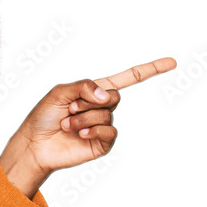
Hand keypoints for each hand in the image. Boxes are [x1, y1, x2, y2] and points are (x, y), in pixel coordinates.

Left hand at [0, 56, 176, 192]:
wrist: (34, 144)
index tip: (172, 62)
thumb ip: (83, 86)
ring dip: (83, 118)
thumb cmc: (43, 116)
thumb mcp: (59, 92)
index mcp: (93, 92)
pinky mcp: (102, 143)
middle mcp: (101, 108)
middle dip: (89, 101)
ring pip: (107, 114)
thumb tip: (107, 94)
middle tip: (69, 109)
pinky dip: (93, 130)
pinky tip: (79, 134)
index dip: (150, 70)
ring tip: (66, 124)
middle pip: (114, 96)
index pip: (127, 79)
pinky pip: (110, 132)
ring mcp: (103, 126)